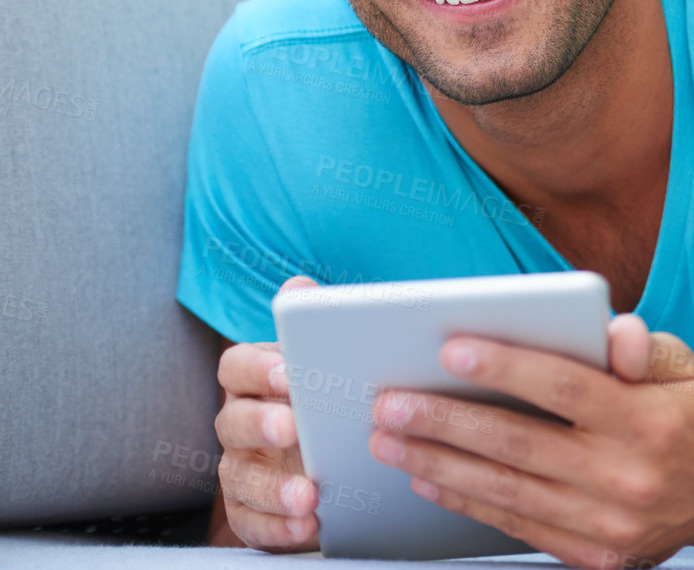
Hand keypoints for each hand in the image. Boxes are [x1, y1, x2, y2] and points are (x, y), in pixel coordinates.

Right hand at [211, 275, 321, 550]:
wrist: (343, 459)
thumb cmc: (332, 399)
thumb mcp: (332, 363)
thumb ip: (316, 326)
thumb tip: (299, 286)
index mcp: (257, 381)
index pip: (236, 366)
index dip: (258, 369)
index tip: (289, 374)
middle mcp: (241, 423)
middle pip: (232, 422)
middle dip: (260, 425)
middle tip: (293, 429)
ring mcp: (242, 468)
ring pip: (240, 478)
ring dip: (273, 488)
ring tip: (309, 495)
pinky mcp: (251, 512)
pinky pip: (253, 522)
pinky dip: (277, 526)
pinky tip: (307, 526)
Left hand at [368, 314, 693, 568]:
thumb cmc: (691, 412)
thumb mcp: (681, 365)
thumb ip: (639, 345)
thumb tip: (610, 330)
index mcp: (650, 419)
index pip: (567, 387)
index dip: (507, 366)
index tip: (450, 348)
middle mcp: (629, 474)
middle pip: (522, 444)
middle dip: (448, 422)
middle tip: (390, 402)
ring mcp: (611, 523)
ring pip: (509, 490)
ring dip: (441, 464)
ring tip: (390, 440)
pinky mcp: (596, 556)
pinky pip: (518, 525)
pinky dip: (468, 501)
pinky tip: (429, 477)